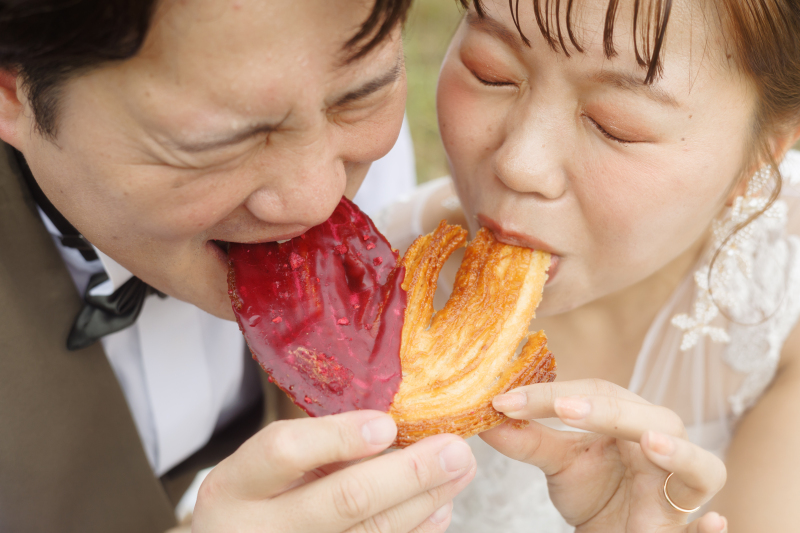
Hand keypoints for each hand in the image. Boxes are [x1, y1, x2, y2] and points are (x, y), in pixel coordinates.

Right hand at [192, 410, 475, 532]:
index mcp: (235, 485)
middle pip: (343, 500)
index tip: (387, 423)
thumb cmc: (258, 498)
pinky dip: (415, 531)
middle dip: (409, 473)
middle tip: (454, 449)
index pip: (283, 453)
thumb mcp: (265, 468)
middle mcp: (257, 530)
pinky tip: (439, 508)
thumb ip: (316, 447)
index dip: (337, 437)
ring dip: (425, 500)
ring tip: (459, 471)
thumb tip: (391, 426)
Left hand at [486, 379, 727, 532]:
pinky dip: (710, 529)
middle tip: (566, 408)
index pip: (598, 394)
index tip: (504, 401)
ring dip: (679, 454)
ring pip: (702, 467)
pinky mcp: (681, 530)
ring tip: (649, 444)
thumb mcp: (558, 462)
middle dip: (609, 412)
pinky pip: (705, 529)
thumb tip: (486, 416)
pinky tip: (712, 521)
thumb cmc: (596, 490)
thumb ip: (527, 439)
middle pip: (653, 419)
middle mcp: (664, 447)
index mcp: (630, 420)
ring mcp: (680, 491)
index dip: (551, 395)